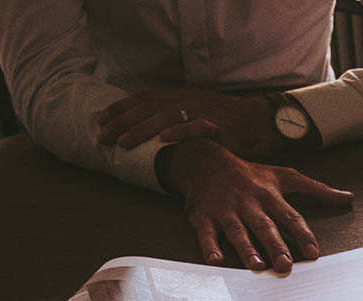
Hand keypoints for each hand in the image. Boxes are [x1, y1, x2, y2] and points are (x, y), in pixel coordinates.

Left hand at [96, 88, 281, 158]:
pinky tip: (163, 139)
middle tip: (102, 136)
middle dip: (122, 121)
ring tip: (124, 142)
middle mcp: (188, 101)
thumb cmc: (227, 122)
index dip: (121, 107)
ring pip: (166, 116)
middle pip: (148, 108)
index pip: (144, 98)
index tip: (100, 119)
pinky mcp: (220, 127)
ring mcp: (203, 113)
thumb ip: (174, 118)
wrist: (261, 122)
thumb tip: (146, 130)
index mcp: (181, 96)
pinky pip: (197, 127)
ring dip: (142, 128)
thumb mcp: (196, 113)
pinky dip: (179, 131)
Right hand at [156, 139, 353, 271]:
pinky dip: (210, 247)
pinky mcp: (203, 217)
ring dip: (246, 249)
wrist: (205, 161)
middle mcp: (249, 203)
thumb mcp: (285, 176)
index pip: (290, 217)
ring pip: (237, 231)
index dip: (302, 235)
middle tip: (286, 265)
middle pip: (264, 226)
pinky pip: (206, 233)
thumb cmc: (251, 174)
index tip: (313, 253)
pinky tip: (215, 261)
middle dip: (276, 245)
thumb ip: (317, 190)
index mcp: (269, 195)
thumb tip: (349, 197)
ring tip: (256, 266)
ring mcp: (225, 210)